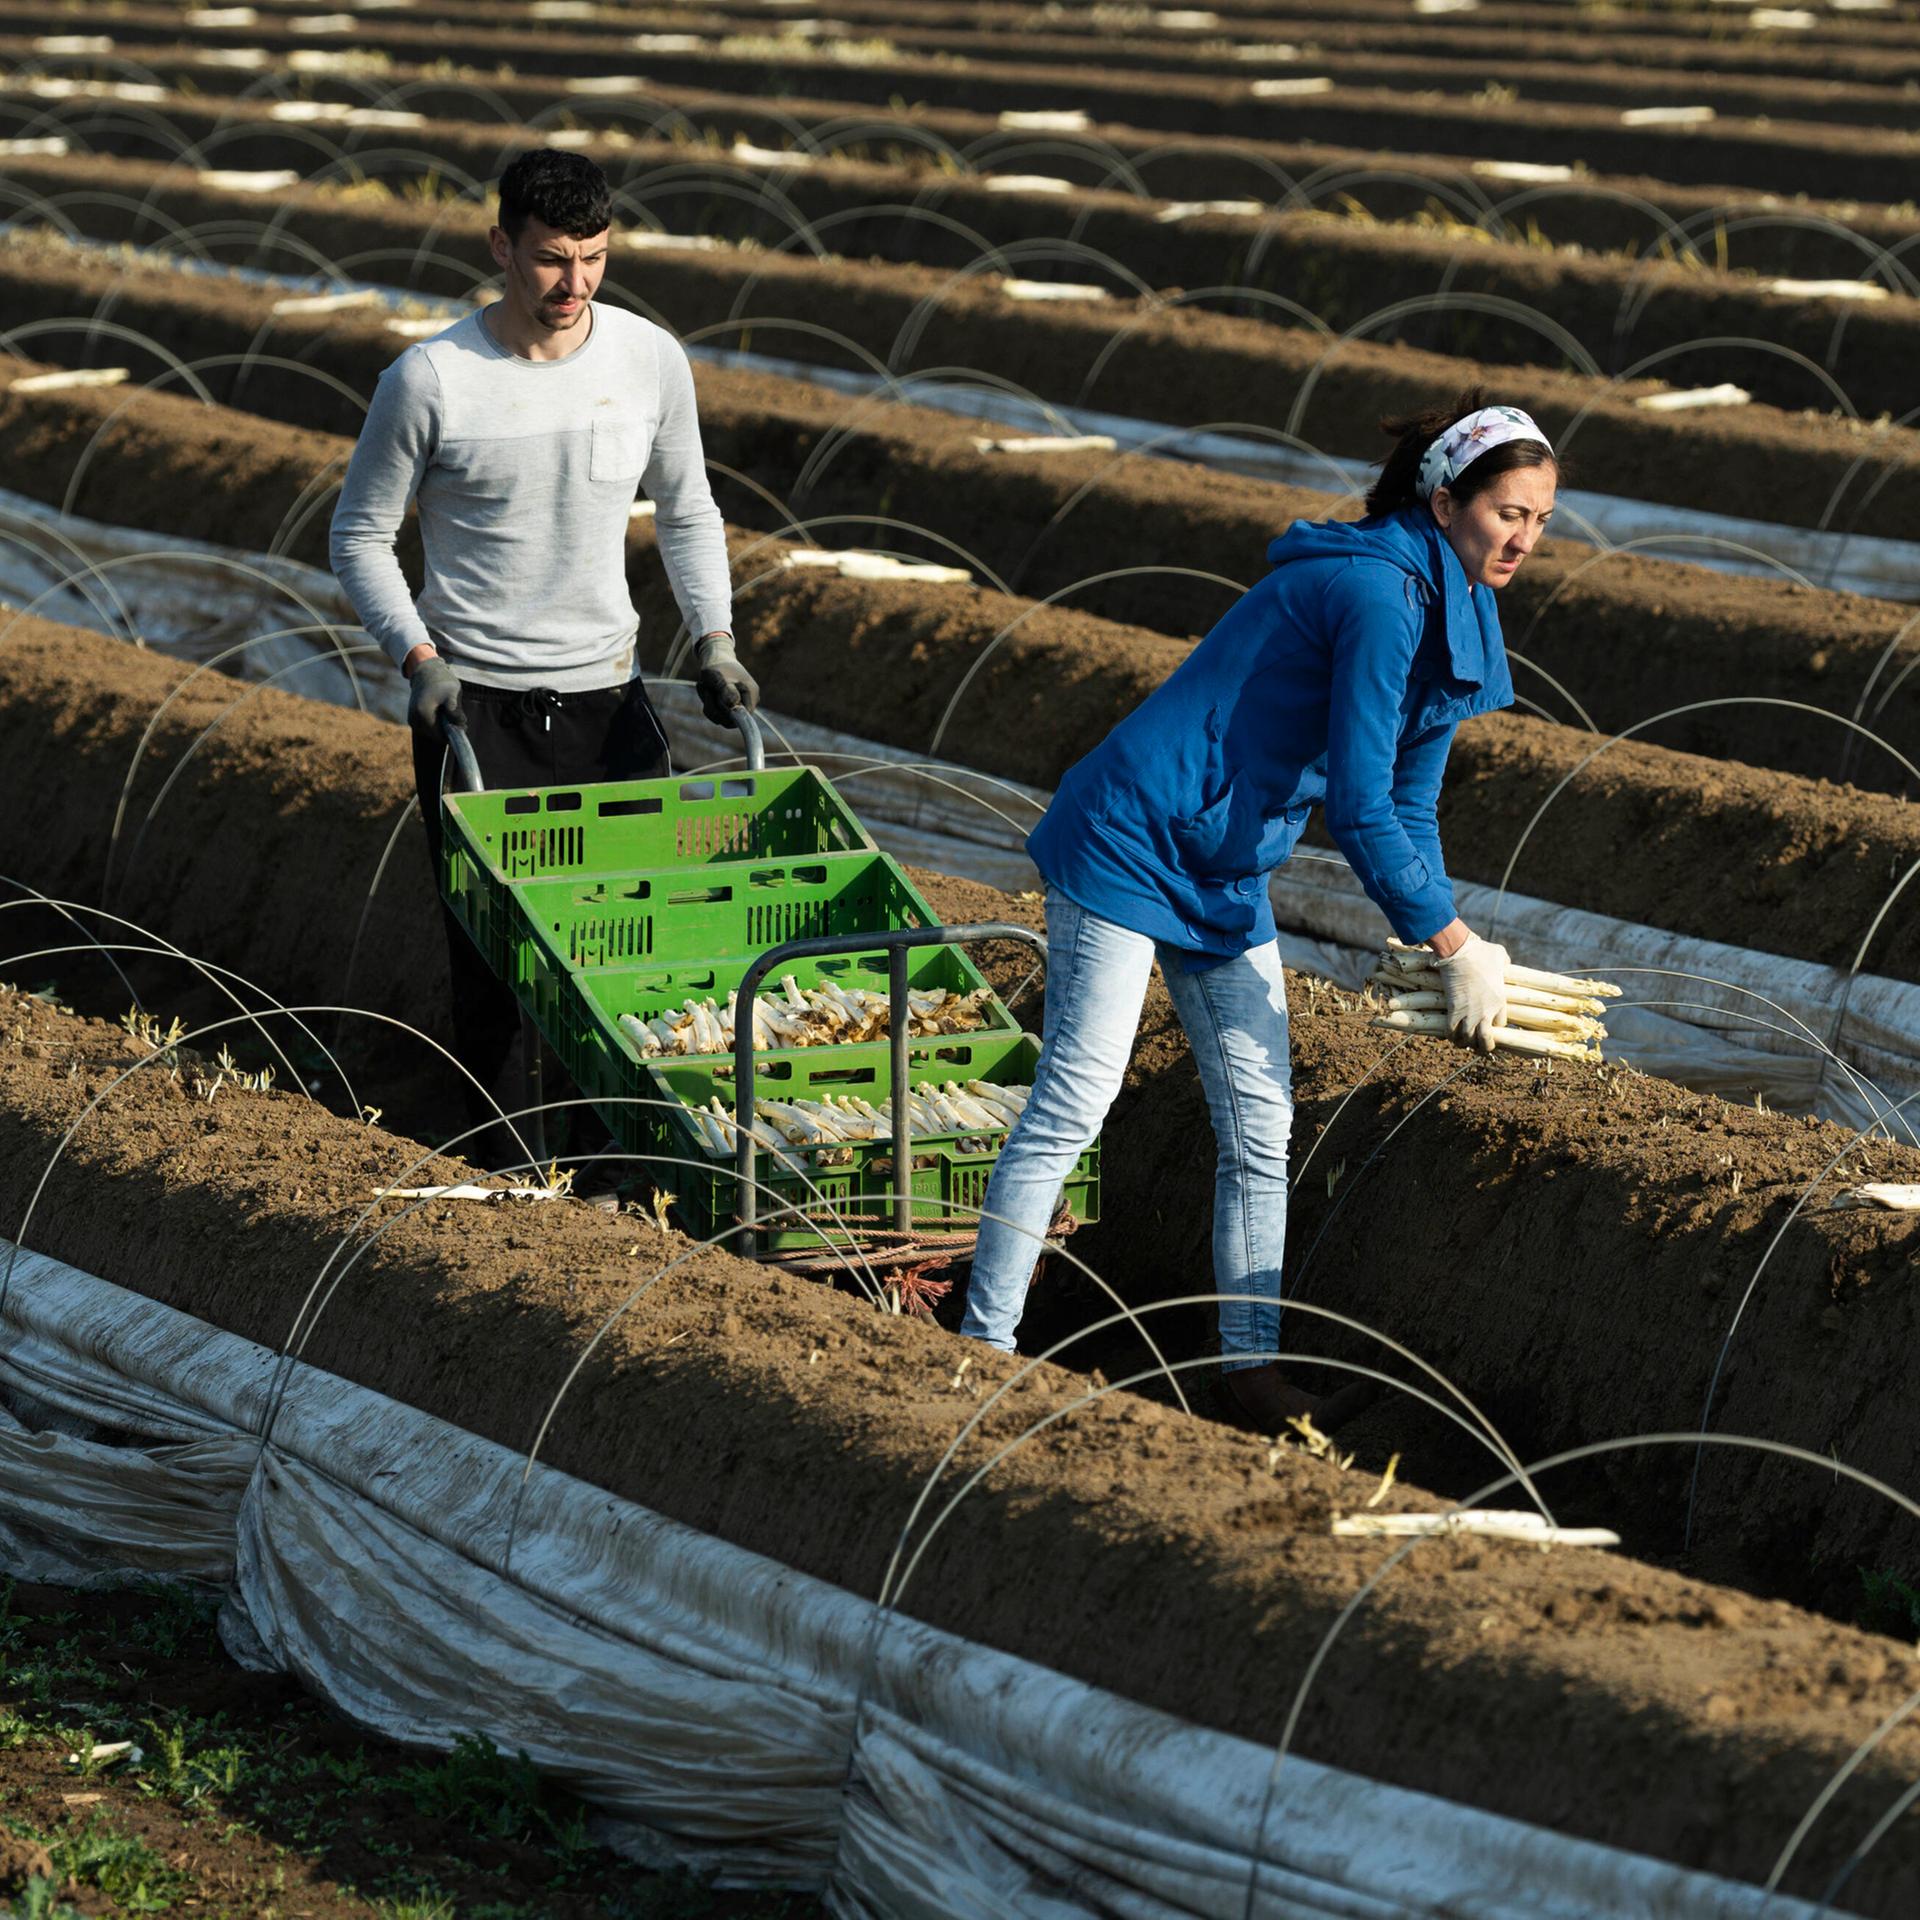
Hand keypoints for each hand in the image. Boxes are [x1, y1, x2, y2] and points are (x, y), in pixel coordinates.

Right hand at [406, 656, 464, 740]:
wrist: (426, 672)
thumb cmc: (442, 682)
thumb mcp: (452, 693)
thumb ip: (455, 710)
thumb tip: (461, 725)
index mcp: (423, 713)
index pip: (439, 736)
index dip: (453, 733)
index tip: (464, 725)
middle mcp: (414, 718)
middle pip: (435, 735)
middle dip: (447, 730)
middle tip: (459, 719)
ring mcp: (412, 719)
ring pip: (430, 732)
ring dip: (441, 727)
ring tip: (450, 713)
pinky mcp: (412, 718)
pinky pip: (426, 728)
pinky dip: (435, 724)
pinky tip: (441, 713)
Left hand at [694, 633, 758, 728]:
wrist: (715, 656)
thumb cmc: (718, 665)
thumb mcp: (719, 677)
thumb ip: (726, 691)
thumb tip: (733, 705)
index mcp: (751, 693)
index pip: (744, 717)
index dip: (729, 714)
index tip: (716, 699)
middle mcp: (748, 701)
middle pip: (730, 720)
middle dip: (714, 706)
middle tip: (707, 690)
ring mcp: (739, 704)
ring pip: (720, 717)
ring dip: (708, 703)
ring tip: (705, 686)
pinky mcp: (729, 705)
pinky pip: (717, 712)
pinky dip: (708, 702)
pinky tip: (706, 689)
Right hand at [1436, 933, 1507, 1052]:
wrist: (1460, 952)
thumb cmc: (1481, 951)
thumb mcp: (1500, 956)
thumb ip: (1504, 962)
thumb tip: (1504, 961)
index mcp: (1500, 1000)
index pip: (1501, 1025)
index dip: (1494, 1027)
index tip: (1488, 1024)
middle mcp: (1486, 1012)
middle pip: (1486, 1040)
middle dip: (1483, 1046)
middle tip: (1478, 1046)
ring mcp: (1469, 1013)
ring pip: (1468, 1040)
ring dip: (1465, 1043)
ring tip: (1462, 1042)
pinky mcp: (1453, 1010)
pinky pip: (1451, 1032)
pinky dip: (1450, 1036)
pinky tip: (1450, 1035)